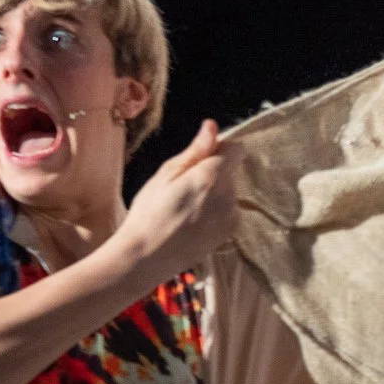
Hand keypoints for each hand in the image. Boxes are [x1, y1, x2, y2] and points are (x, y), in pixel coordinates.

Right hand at [110, 120, 243, 281]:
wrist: (146, 257)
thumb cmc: (149, 212)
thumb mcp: (166, 174)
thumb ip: (195, 150)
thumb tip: (212, 126)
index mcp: (212, 176)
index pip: (237, 149)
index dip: (219, 148)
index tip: (199, 157)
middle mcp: (229, 196)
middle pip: (231, 171)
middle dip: (214, 171)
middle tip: (183, 185)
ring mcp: (231, 216)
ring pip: (230, 191)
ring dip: (215, 191)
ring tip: (186, 206)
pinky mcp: (229, 232)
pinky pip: (228, 210)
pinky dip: (216, 209)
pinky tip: (193, 220)